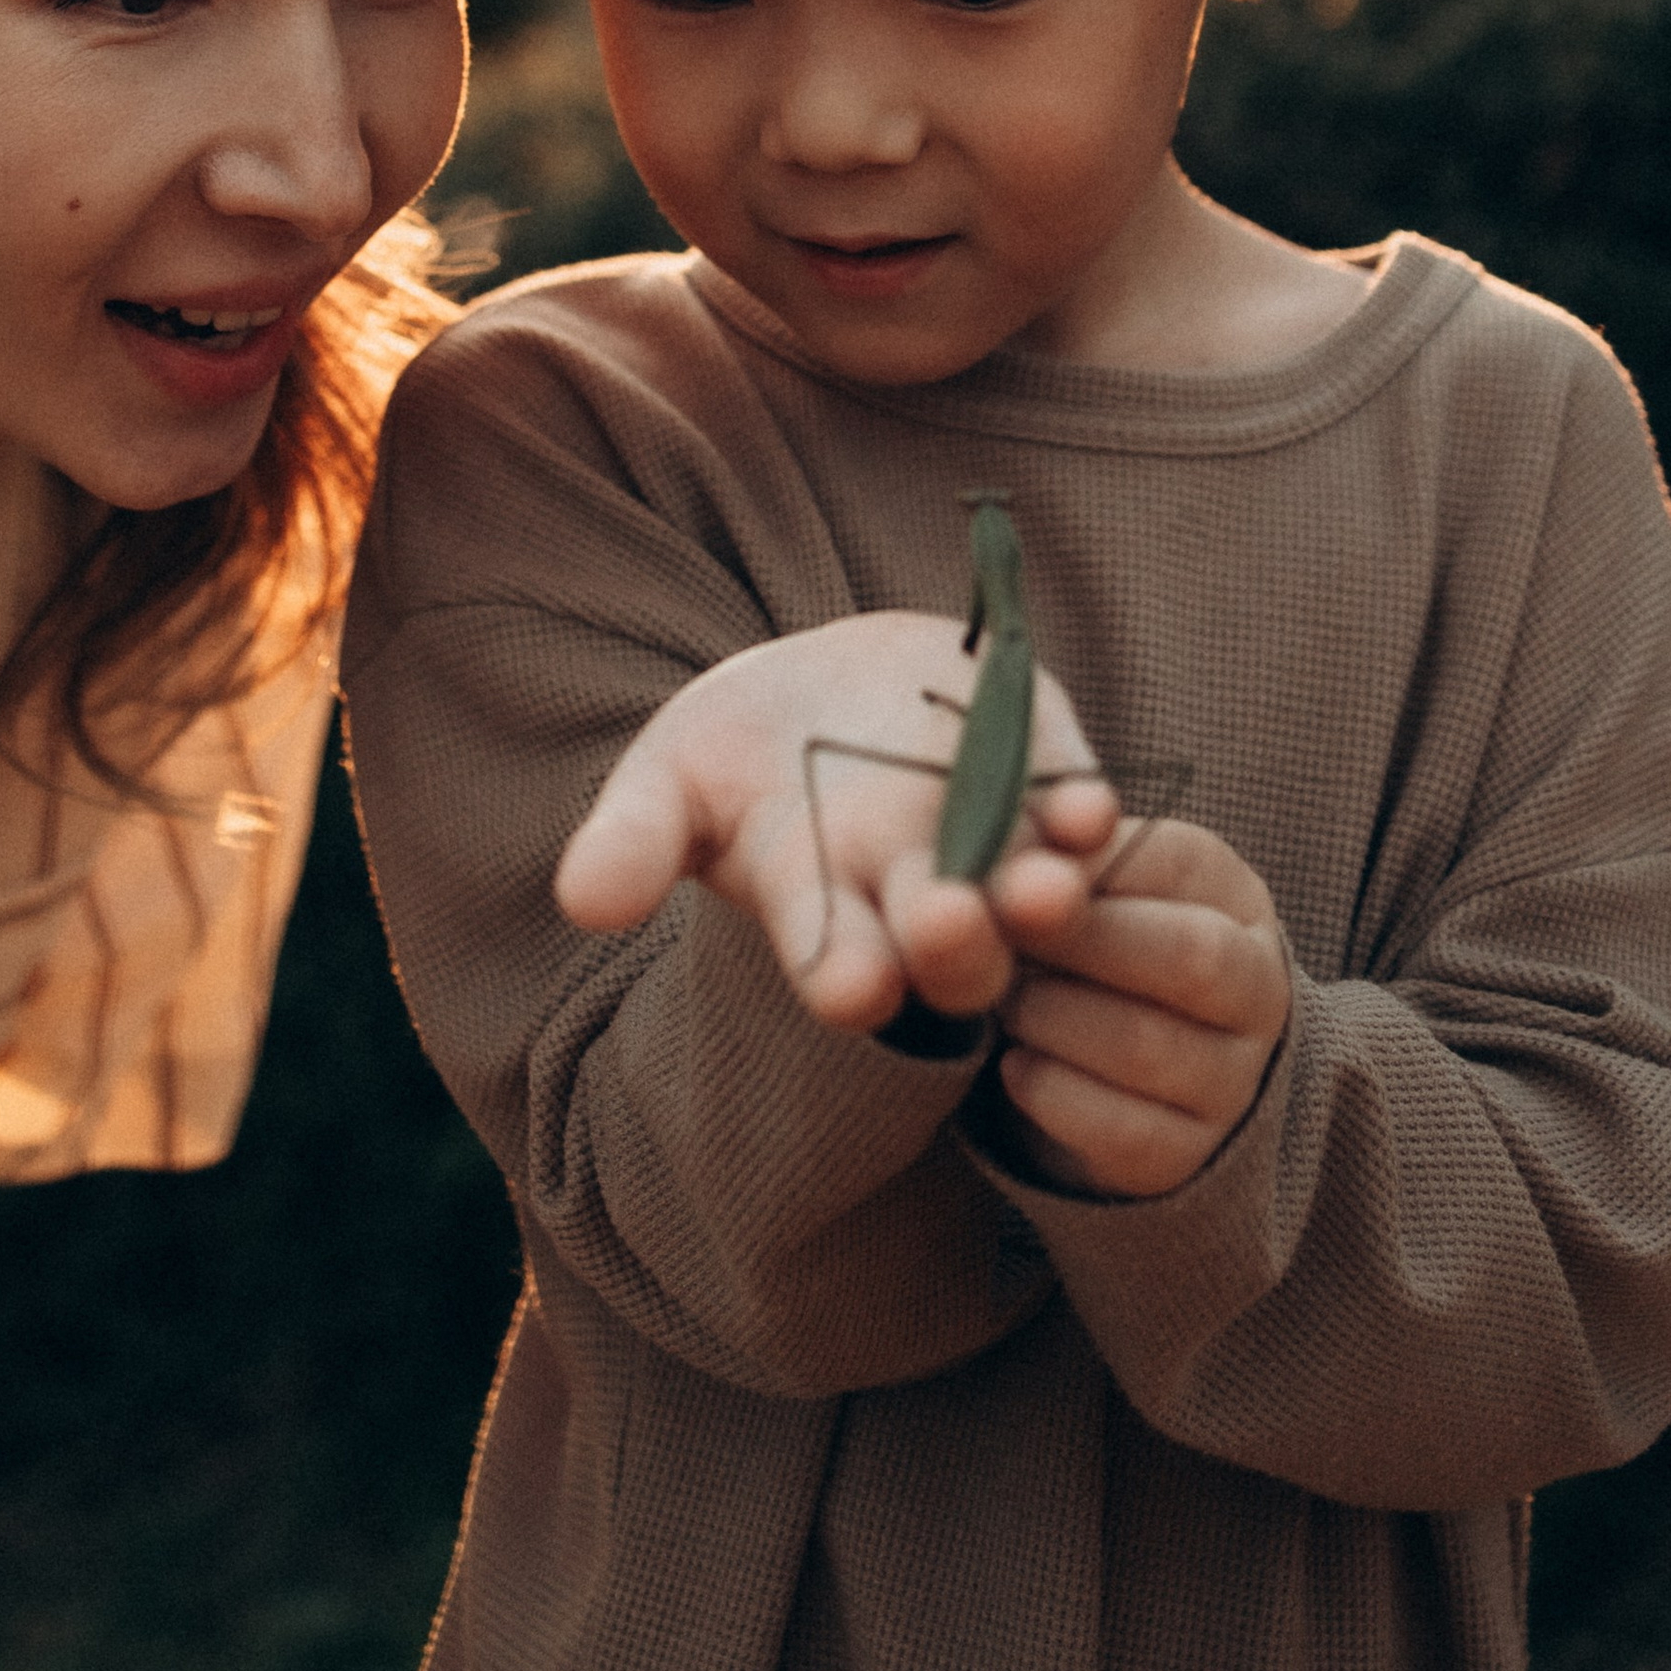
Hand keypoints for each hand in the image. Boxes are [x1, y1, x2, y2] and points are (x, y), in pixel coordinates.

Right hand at [555, 612, 1119, 1032]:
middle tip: (946, 921)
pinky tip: (1087, 808)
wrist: (833, 685)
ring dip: (1044, 897)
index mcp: (827, 915)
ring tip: (1045, 888)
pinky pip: (1079, 810)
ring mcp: (994, 841)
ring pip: (1032, 896)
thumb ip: (635, 841)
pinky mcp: (1048, 774)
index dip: (848, 977)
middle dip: (954, 942)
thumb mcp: (670, 780)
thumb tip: (583, 901)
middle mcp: (920, 896)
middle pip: (954, 953)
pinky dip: (1087, 813)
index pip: (841, 967)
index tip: (850, 985)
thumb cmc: (745, 751)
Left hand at [991, 815, 1290, 1196]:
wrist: (1104, 1068)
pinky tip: (1013, 1066)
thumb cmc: (1083, 945)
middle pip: (1189, 956)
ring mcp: (1232, 1079)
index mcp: (1231, 894)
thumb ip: (1055, 850)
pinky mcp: (1187, 1155)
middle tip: (996, 936)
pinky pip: (1122, 1132)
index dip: (1086, 865)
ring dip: (1052, 1018)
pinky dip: (1050, 1092)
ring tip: (1000, 1000)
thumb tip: (1034, 842)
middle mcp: (1255, 986)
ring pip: (1148, 1046)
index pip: (1179, 861)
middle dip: (1078, 942)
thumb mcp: (1079, 884)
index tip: (1009, 871)